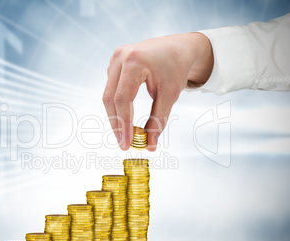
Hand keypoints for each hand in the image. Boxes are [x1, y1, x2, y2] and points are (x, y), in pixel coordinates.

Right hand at [102, 32, 213, 150]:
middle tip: (123, 143)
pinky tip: (124, 117)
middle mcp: (120, 57)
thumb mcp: (170, 94)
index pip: (122, 99)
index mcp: (134, 61)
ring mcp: (115, 59)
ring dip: (115, 115)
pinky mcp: (115, 63)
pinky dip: (116, 104)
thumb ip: (158, 119)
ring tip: (124, 133)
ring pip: (108, 94)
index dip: (123, 124)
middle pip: (110, 98)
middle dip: (116, 123)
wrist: (180, 47)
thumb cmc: (177, 67)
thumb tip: (150, 144)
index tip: (126, 143)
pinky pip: (111, 88)